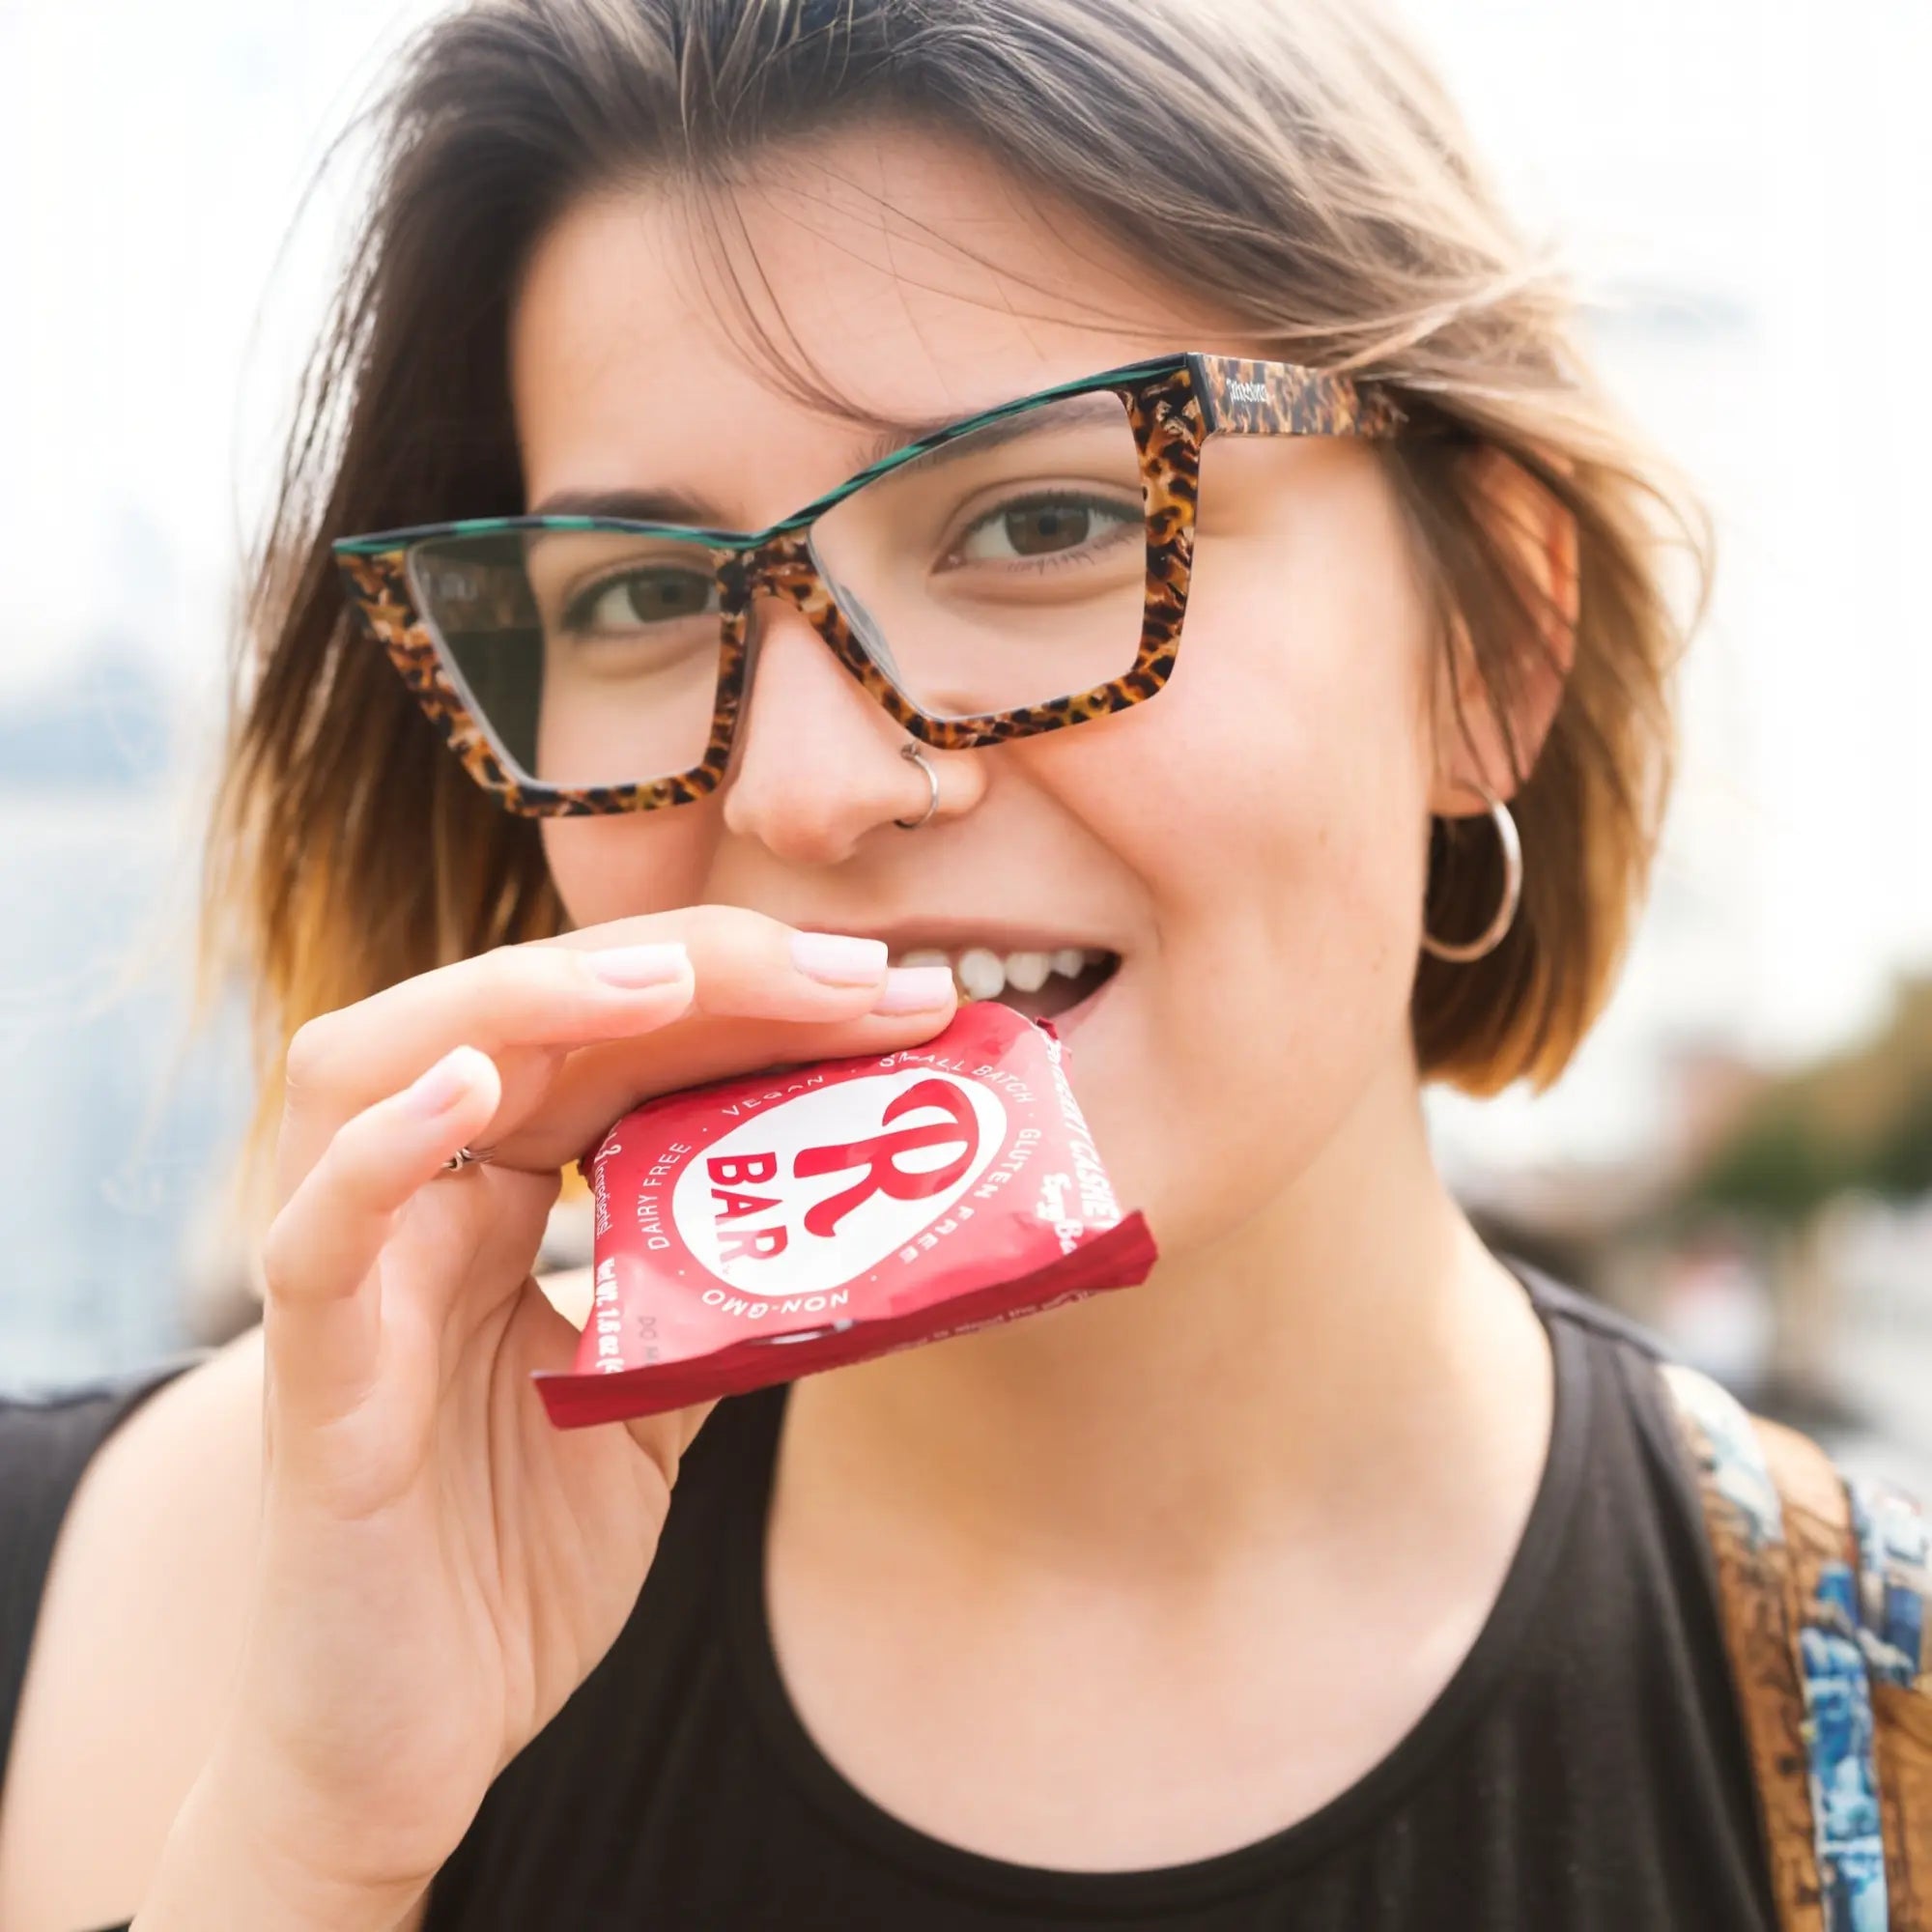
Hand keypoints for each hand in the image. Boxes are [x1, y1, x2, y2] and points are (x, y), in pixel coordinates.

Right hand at [143, 910, 954, 1927]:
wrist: (414, 1745)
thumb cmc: (512, 1561)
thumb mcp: (655, 1400)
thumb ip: (715, 1297)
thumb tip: (857, 1223)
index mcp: (498, 1194)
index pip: (615, 1042)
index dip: (751, 998)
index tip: (895, 994)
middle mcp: (419, 1204)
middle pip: (524, 1019)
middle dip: (692, 973)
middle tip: (853, 972)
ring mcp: (354, 1278)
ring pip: (377, 1065)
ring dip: (529, 1000)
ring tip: (669, 979)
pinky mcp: (309, 1378)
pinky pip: (318, 1235)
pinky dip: (385, 1146)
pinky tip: (470, 1085)